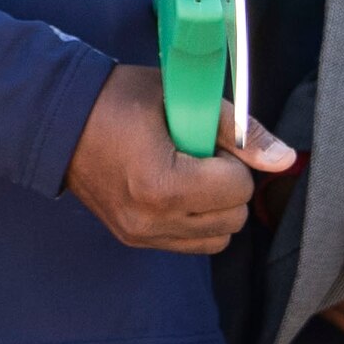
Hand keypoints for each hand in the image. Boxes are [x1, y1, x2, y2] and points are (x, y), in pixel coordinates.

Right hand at [59, 61, 292, 255]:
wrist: (58, 120)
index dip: (233, 159)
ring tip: (191, 174)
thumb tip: (285, 160)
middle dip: (229, 185)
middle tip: (201, 155)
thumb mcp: (182, 99)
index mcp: (162, 184)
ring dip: (217, 207)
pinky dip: (198, 221)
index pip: (238, 188)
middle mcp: (152, 220)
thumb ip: (239, 130)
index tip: (208, 139)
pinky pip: (192, 245)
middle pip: (233, 217)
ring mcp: (141, 235)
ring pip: (219, 238)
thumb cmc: (119, 99)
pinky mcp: (135, 240)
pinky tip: (178, 191)